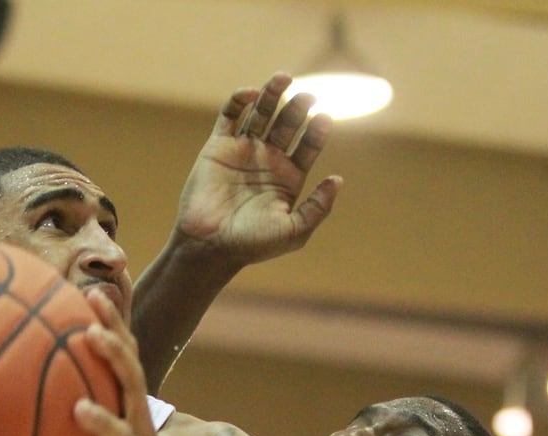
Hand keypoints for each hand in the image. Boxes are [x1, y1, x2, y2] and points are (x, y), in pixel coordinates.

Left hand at [42, 289, 207, 435]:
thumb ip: (88, 407)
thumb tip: (39, 379)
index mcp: (133, 412)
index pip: (127, 358)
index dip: (115, 325)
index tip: (93, 292)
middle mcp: (139, 431)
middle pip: (131, 383)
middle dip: (114, 354)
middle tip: (90, 332)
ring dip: (101, 424)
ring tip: (78, 409)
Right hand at [171, 72, 341, 265]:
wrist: (209, 246)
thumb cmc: (252, 244)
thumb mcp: (294, 231)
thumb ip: (318, 208)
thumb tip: (338, 179)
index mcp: (288, 177)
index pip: (309, 144)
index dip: (317, 130)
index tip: (324, 118)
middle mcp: (267, 160)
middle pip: (287, 124)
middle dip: (298, 108)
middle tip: (307, 96)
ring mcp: (242, 151)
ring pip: (261, 114)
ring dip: (273, 95)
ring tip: (283, 77)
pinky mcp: (218, 147)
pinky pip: (230, 115)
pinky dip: (240, 100)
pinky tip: (253, 93)